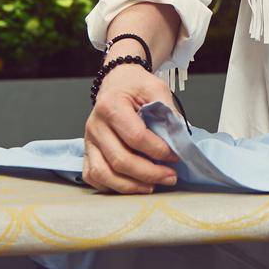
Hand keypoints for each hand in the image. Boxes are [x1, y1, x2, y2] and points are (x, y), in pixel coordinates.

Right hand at [82, 64, 180, 194]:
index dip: (158, 150)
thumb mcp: (156, 88)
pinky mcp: (87, 152)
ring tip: (152, 186)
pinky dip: (111, 186)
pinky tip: (131, 185)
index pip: (136, 136)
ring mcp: (88, 141)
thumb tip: (180, 141)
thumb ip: (168, 112)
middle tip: (170, 176)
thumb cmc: (136, 86)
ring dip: (130, 186)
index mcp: (111, 106)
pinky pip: (93, 176)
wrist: (118, 82)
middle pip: (120, 159)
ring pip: (103, 173)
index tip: (176, 155)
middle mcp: (95, 125)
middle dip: (149, 173)